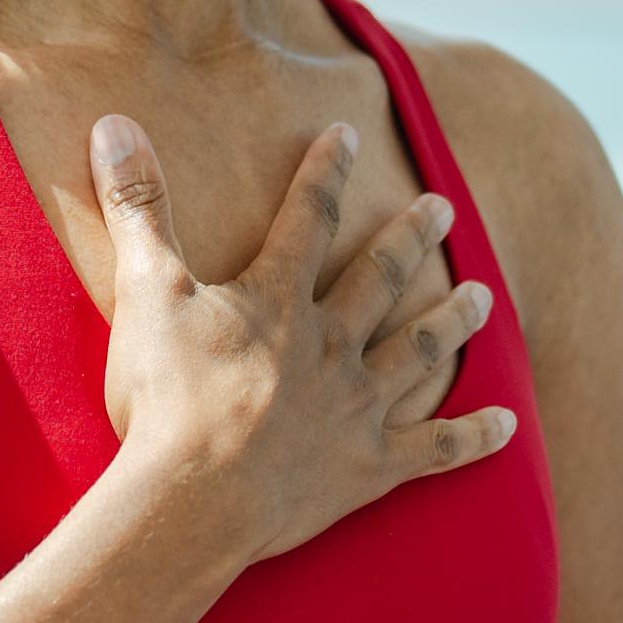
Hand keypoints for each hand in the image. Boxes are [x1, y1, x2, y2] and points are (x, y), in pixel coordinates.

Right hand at [93, 119, 514, 571]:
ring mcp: (356, 408)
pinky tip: (509, 423)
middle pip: (380, 279)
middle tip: (443, 207)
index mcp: (280, 301)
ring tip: (484, 296)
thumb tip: (114, 122)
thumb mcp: (145, 291)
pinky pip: (434, 448)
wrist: (194, 500)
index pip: (309, 218)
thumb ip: (137, 206)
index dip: (326, 173)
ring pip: (418, 351)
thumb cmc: (166, 398)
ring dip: (453, 320)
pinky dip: (473, 437)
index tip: (347, 136)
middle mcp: (331, 346)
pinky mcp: (367, 469)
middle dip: (411, 238)